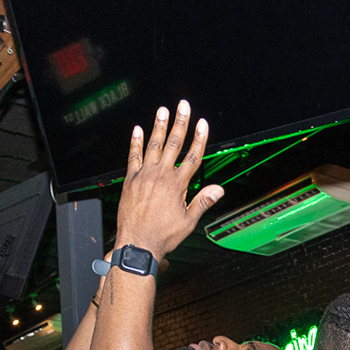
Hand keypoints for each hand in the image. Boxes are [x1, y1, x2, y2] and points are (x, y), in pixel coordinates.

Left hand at [113, 101, 222, 261]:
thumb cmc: (162, 235)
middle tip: (183, 106)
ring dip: (159, 126)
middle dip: (180, 123)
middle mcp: (161, 175)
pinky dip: (136, 142)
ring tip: (163, 110)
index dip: (199, 138)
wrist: (137, 243)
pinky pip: (133, 156)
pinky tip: (138, 130)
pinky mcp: (131, 180)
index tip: (203, 124)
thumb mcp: (188, 222)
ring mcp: (144, 175)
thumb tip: (218, 189)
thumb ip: (202, 202)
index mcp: (177, 185)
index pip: (192, 156)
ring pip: (153, 145)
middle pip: (173, 144)